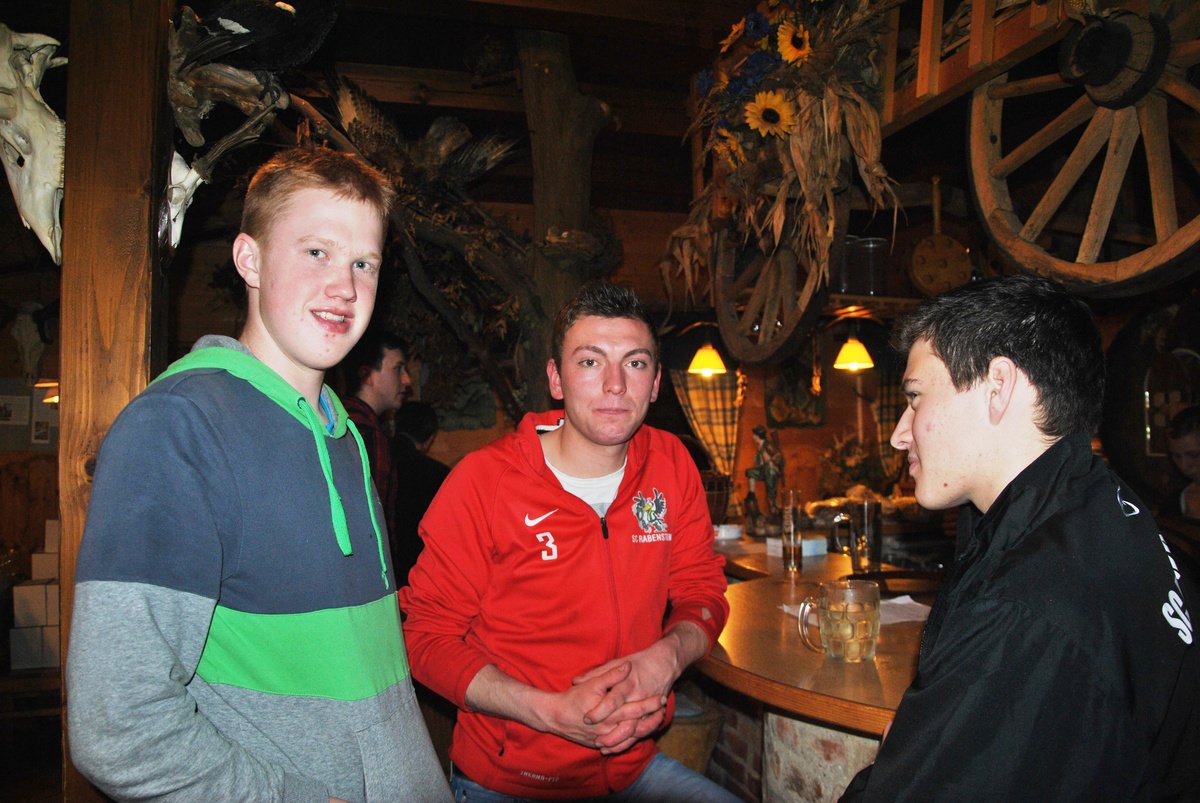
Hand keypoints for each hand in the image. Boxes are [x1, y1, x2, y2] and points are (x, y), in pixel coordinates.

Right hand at [463, 663, 662, 754]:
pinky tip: (637, 732)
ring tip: (655, 720)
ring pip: (630, 738)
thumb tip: (627, 666)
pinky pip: (619, 745)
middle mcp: (609, 730)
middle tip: (663, 708)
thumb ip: (611, 674)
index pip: (635, 710)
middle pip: (636, 725)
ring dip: (644, 730)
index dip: (650, 704)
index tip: (662, 696)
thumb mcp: (592, 683)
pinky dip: (630, 740)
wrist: (554, 717)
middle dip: (651, 717)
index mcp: (609, 714)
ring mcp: (605, 739)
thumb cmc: (573, 699)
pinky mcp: (600, 744)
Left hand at [572, 623, 709, 750]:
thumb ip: (597, 673)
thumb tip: (576, 681)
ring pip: (634, 730)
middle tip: (594, 739)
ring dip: (619, 740)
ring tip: (603, 747)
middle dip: (609, 731)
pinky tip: (617, 747)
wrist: (665, 663)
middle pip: (623, 719)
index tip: (587, 719)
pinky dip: (630, 740)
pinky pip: (643, 732)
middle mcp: (638, 697)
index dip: (600, 710)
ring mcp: (648, 708)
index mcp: (628, 683)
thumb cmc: (638, 662)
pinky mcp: (654, 714)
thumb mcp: (616, 662)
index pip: (612, 700)